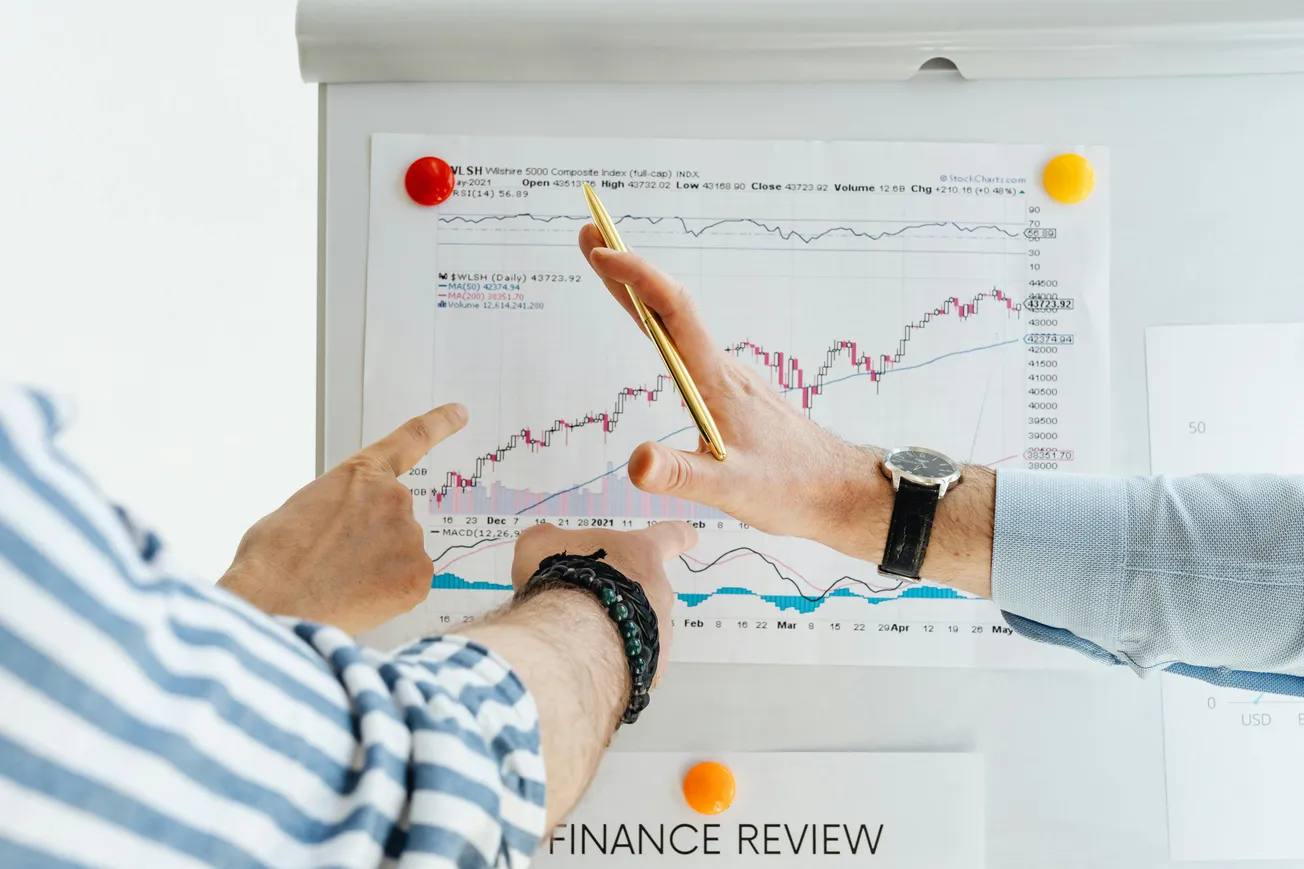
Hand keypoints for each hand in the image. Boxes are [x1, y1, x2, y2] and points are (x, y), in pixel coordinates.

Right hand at [218, 404, 467, 633]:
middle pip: (395, 517)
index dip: (439, 424)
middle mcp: (394, 499)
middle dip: (373, 538)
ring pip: (401, 553)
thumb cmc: (274, 558)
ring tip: (339, 582)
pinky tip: (358, 599)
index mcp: (362, 474)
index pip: (411, 440)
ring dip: (379, 568)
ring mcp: (411, 537)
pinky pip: (409, 583)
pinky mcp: (420, 576)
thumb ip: (340, 505)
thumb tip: (346, 525)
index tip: (460, 413)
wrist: (275, 601)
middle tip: (336, 561)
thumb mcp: (302, 508)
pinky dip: (389, 592)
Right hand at [508, 521, 696, 681]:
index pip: (670, 536)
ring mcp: (660, 632)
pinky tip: (588, 668)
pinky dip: (615, 666)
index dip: (676, 535)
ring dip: (617, 633)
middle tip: (585, 606)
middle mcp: (659, 590)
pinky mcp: (651, 669)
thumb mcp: (540, 545)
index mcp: (641, 553)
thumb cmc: (565, 578)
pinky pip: (634, 665)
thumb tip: (544, 543)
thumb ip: (547, 541)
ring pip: (641, 630)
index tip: (688, 535)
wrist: (574, 634)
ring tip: (580, 642)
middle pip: (649, 589)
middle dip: (621, 598)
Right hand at [578, 225, 881, 551]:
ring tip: (604, 266)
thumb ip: (680, 475)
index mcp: (717, 380)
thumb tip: (636, 462)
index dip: (636, 278)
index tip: (602, 252)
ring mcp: (727, 378)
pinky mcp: (729, 392)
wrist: (838, 491)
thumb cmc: (791, 488)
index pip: (674, 312)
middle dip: (626, 270)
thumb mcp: (730, 490)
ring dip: (640, 294)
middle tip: (588, 234)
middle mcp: (722, 369)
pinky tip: (648, 325)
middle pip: (669, 307)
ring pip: (678, 325)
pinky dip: (658, 323)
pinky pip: (686, 346)